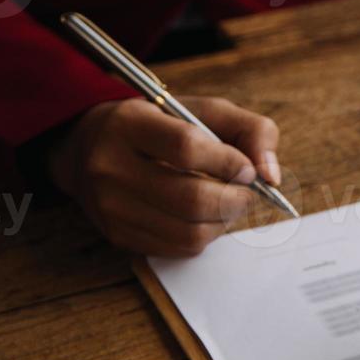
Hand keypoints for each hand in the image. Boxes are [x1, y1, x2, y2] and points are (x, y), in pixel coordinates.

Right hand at [48, 96, 280, 256]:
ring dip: (224, 222)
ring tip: (228, 203)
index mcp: (130, 124)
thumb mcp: (203, 111)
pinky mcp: (117, 234)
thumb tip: (271, 176)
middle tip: (247, 192)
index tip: (248, 169)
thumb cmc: (159, 127)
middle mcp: (110, 167)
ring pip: (189, 232)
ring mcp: (110, 206)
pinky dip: (205, 236)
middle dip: (235, 200)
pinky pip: (178, 248)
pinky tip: (205, 217)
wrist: (88, 150)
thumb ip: (250, 130)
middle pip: (191, 199)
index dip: (230, 163)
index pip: (187, 148)